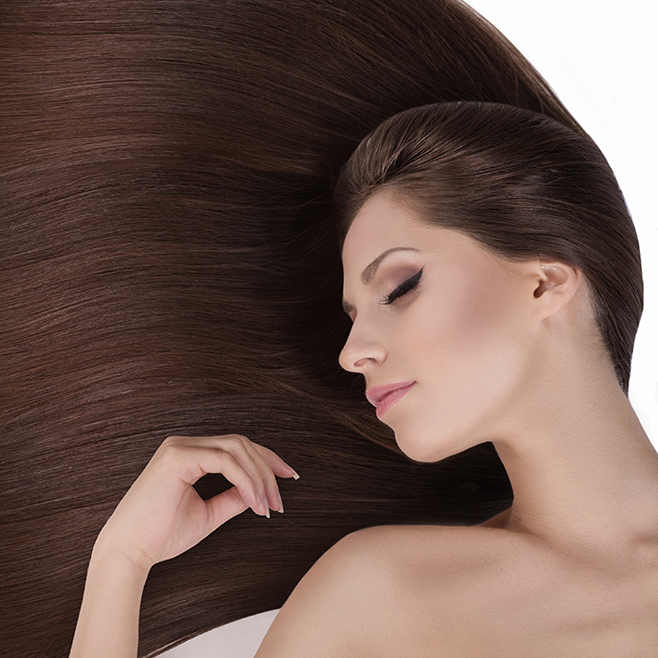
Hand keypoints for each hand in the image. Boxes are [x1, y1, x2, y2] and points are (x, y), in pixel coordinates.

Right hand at [95, 434, 299, 572]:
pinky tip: (254, 503)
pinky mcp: (177, 457)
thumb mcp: (208, 514)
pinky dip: (245, 481)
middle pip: (241, 444)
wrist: (128, 553)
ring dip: (259, 477)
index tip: (289, 477)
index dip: (266, 460)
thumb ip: (233, 498)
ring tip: (268, 506)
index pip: (237, 446)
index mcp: (189, 453)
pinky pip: (224, 461)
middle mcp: (183, 444)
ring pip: (236, 449)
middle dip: (268, 470)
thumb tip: (259, 491)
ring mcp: (179, 447)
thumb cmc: (161, 536)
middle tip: (279, 502)